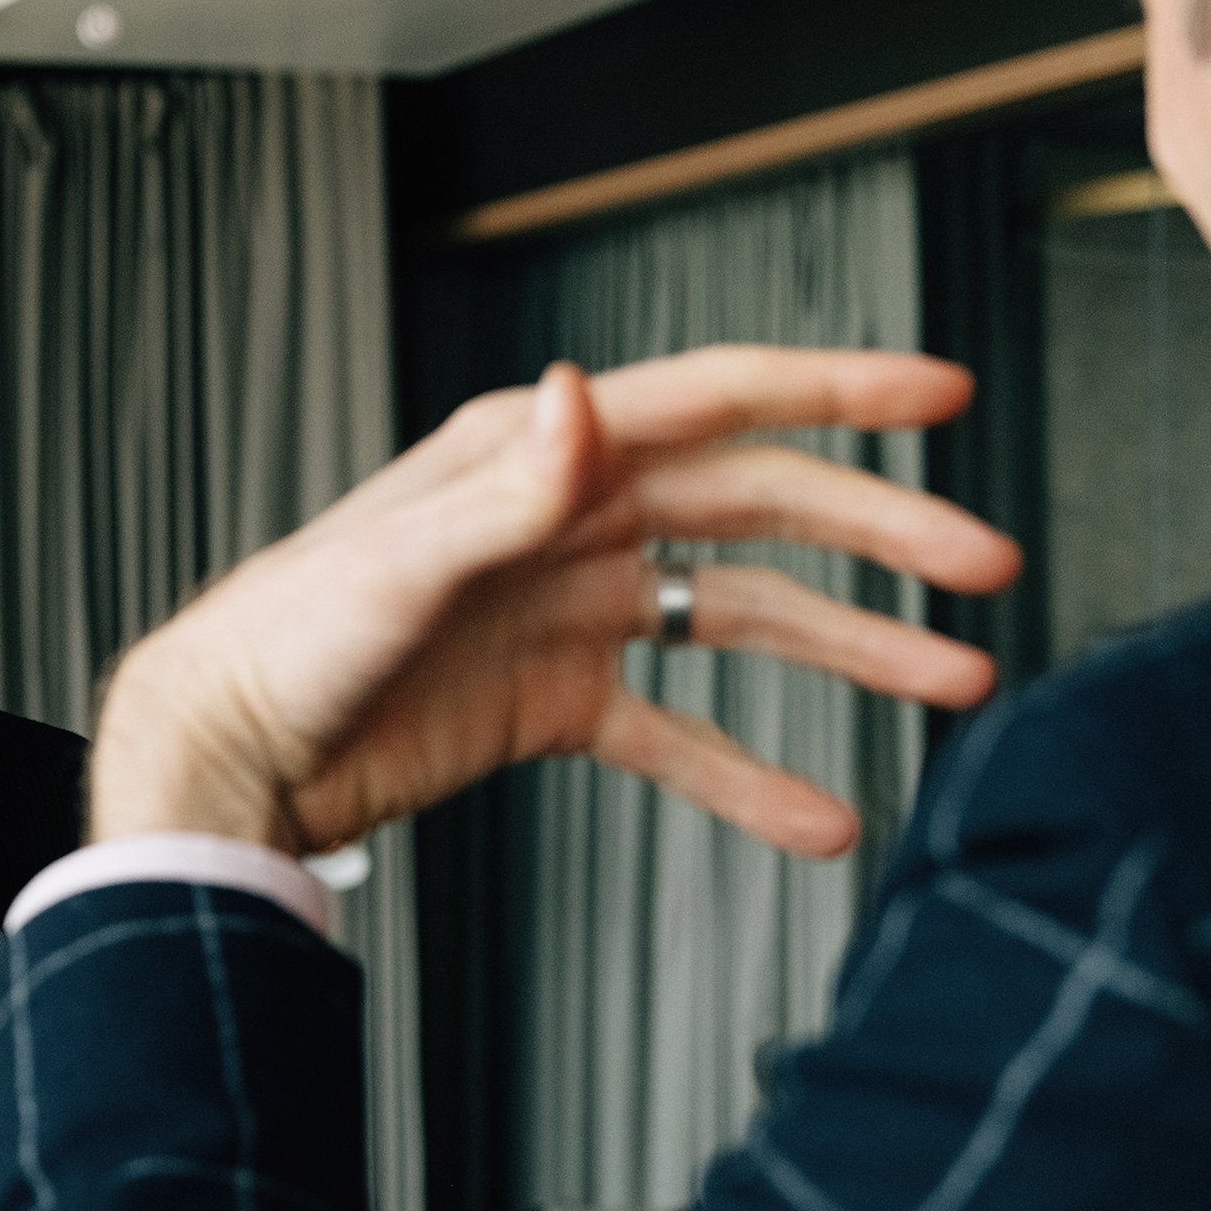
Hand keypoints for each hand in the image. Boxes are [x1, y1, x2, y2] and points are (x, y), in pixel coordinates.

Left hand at [89, 346, 1020, 859]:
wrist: (224, 755)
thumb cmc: (283, 641)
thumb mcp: (401, 560)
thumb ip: (504, 488)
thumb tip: (580, 393)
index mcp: (537, 454)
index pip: (716, 401)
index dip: (835, 392)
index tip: (944, 396)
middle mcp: (566, 517)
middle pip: (759, 507)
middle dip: (879, 533)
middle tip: (986, 567)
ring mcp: (568, 610)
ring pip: (741, 617)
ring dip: (847, 650)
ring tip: (953, 685)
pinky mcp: (553, 701)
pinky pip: (676, 731)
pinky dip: (748, 774)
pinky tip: (822, 818)